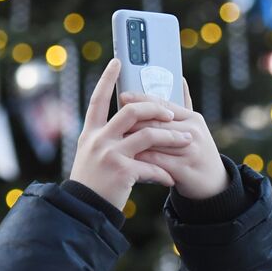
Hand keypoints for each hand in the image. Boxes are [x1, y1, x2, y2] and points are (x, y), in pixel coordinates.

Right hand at [68, 58, 193, 208]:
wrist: (84, 209)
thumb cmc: (92, 182)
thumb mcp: (92, 155)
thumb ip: (106, 138)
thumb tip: (130, 124)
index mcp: (91, 133)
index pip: (97, 99)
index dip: (106, 79)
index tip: (117, 61)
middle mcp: (98, 139)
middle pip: (131, 111)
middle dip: (155, 108)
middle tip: (171, 113)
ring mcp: (109, 154)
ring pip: (148, 135)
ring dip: (171, 137)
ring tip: (187, 141)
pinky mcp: (121, 171)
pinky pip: (151, 166)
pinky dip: (164, 172)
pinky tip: (171, 179)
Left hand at [119, 77, 227, 199]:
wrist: (214, 184)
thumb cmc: (196, 151)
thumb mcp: (193, 127)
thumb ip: (185, 105)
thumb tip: (180, 79)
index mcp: (192, 118)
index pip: (163, 104)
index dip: (141, 99)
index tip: (122, 96)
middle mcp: (192, 132)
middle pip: (155, 122)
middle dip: (131, 121)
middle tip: (113, 120)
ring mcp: (189, 151)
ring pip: (153, 141)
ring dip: (132, 140)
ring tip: (115, 138)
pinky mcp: (183, 169)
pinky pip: (155, 161)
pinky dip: (139, 159)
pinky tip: (125, 158)